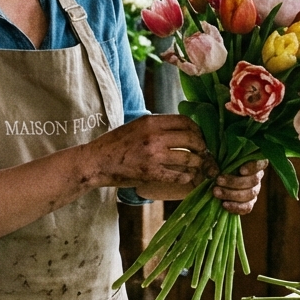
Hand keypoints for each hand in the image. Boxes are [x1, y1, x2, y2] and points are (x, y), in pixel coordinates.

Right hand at [80, 115, 207, 190]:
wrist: (96, 162)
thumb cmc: (114, 144)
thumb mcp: (135, 126)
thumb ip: (156, 127)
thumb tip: (179, 130)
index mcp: (151, 122)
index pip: (185, 121)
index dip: (197, 130)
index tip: (199, 137)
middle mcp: (154, 136)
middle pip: (192, 139)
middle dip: (202, 148)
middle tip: (203, 154)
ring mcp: (154, 155)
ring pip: (189, 159)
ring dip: (198, 164)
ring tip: (198, 168)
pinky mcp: (151, 173)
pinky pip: (178, 175)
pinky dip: (186, 178)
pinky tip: (186, 178)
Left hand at [211, 160, 266, 214]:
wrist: (212, 183)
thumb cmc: (214, 166)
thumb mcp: (209, 161)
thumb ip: (210, 164)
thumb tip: (214, 172)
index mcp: (252, 162)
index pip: (261, 163)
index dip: (253, 167)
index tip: (241, 170)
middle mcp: (256, 176)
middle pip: (253, 180)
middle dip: (234, 182)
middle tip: (218, 181)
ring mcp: (254, 191)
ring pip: (249, 194)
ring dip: (232, 194)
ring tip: (216, 192)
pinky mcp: (249, 203)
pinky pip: (247, 208)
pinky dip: (236, 207)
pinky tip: (224, 205)